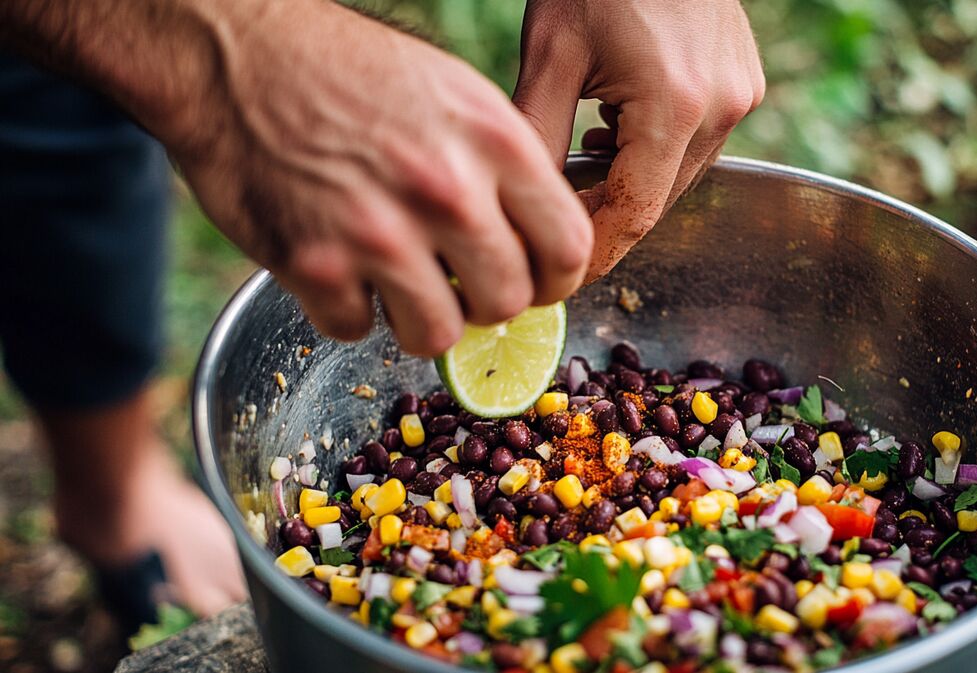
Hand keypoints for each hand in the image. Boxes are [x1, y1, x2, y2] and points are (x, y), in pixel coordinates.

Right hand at [160, 1, 593, 353]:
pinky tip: (338, 269)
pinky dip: (346, 311)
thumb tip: (533, 242)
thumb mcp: (454, 94)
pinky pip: (356, 329)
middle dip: (484, 303)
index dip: (554, 279)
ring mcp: (378, 232)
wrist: (236, 53)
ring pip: (439, 335)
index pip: (568, 247)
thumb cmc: (349, 71)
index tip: (532, 282)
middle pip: (506, 301)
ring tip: (397, 283)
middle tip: (456, 284)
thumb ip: (502, 168)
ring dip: (421, 320)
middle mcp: (446, 189)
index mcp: (494, 142)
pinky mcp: (313, 263)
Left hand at [513, 0, 764, 279]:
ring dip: (628, 185)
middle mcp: (720, 108)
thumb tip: (521, 210)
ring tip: (577, 170)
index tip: (556, 277)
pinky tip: (612, 132)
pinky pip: (695, 143)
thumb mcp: (550, 54)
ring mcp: (739, 94)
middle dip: (603, 220)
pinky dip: (653, 153)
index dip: (593, 253)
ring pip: (676, 176)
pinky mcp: (743, 82)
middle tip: (548, 229)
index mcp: (674, 106)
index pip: (633, 215)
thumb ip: (536, 138)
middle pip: (656, 200)